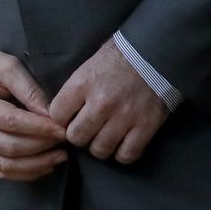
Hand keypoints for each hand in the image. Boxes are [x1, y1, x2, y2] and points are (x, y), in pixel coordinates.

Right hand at [0, 45, 66, 180]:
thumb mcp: (4, 65)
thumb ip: (28, 88)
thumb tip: (51, 115)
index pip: (11, 122)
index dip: (41, 128)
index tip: (64, 129)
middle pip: (10, 147)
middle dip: (43, 146)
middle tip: (66, 140)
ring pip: (7, 165)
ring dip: (37, 164)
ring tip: (60, 156)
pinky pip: (0, 170)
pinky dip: (25, 172)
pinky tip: (44, 164)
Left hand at [50, 39, 168, 163]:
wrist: (153, 54)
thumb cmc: (116, 58)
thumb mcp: (86, 67)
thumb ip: (73, 91)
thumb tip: (59, 112)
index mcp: (82, 84)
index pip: (57, 115)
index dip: (60, 119)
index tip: (67, 118)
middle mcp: (101, 103)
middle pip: (76, 137)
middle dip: (78, 136)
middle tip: (85, 130)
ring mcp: (124, 117)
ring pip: (100, 149)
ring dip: (99, 146)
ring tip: (102, 138)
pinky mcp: (146, 127)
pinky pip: (127, 154)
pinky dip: (122, 154)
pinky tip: (120, 145)